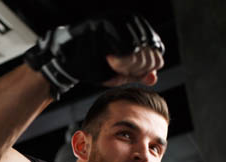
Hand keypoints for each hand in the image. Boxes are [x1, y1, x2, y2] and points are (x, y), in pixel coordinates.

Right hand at [24, 14, 164, 98]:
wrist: (68, 61)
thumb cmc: (94, 66)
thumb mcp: (120, 73)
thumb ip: (138, 74)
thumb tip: (154, 78)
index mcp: (136, 28)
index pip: (157, 51)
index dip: (148, 67)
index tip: (131, 74)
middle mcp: (129, 19)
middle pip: (149, 50)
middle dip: (138, 67)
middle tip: (121, 72)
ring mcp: (117, 19)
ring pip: (138, 49)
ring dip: (128, 64)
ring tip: (114, 66)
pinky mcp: (105, 22)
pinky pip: (123, 48)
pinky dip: (119, 59)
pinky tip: (109, 60)